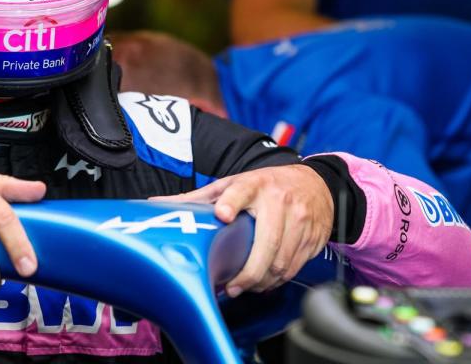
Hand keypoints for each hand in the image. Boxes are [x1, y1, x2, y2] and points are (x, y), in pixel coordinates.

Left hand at [151, 164, 331, 296]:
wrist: (315, 184)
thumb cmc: (264, 186)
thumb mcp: (232, 185)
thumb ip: (198, 199)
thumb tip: (155, 205)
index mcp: (254, 185)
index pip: (241, 191)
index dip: (230, 202)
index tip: (222, 214)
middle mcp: (280, 201)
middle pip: (267, 243)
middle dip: (248, 271)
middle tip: (232, 286)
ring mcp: (300, 220)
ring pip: (282, 261)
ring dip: (261, 281)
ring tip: (245, 287)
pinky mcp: (314, 237)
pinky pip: (294, 267)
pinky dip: (278, 280)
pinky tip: (264, 282)